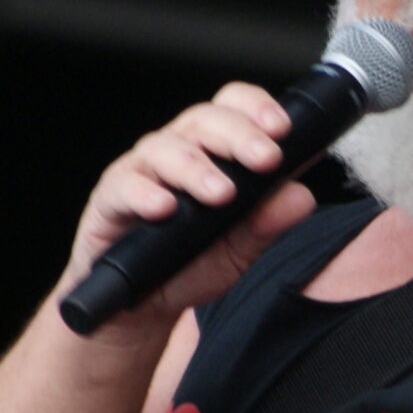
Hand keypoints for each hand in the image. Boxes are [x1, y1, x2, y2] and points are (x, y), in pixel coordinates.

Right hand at [62, 82, 317, 332]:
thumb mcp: (239, 248)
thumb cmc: (191, 262)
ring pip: (166, 149)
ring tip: (223, 194)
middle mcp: (178, 151)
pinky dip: (146, 194)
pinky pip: (126, 186)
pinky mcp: (111, 197)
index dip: (258, 108)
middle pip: (205, 121)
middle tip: (266, 160)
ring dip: (198, 169)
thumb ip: (268, 222)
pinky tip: (164, 208)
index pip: (234, 109)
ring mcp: (143, 170)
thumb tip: (301, 196)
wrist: (142, 304)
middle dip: (240, 136)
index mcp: (213, 151)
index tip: (283, 129)